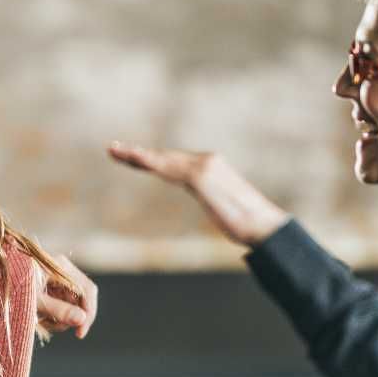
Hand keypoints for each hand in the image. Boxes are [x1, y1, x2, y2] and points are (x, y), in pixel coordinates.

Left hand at [38, 253, 97, 337]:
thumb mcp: (34, 301)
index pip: (87, 290)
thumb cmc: (9, 285)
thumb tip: (82, 319)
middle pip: (81, 298)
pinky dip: (53, 315)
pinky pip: (62, 305)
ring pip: (72, 304)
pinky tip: (39, 318)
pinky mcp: (51, 287)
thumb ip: (58, 310)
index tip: (79, 334)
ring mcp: (57, 279)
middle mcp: (62, 270)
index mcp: (60, 267)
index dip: (88, 313)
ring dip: (60, 318)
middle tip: (52, 327)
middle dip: (71, 317)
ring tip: (40, 322)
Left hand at [107, 142, 289, 247]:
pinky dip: (148, 161)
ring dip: (136, 155)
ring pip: (162, 160)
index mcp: (213, 168)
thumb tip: (223, 213)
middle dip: (138, 154)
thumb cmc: (252, 224)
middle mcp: (208, 161)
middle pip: (164, 157)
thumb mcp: (229, 211)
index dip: (152, 160)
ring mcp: (204, 166)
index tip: (132, 158)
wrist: (265, 227)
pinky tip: (133, 158)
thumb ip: (220, 204)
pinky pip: (168, 167)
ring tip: (113, 151)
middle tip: (112, 149)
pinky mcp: (200, 176)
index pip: (175, 163)